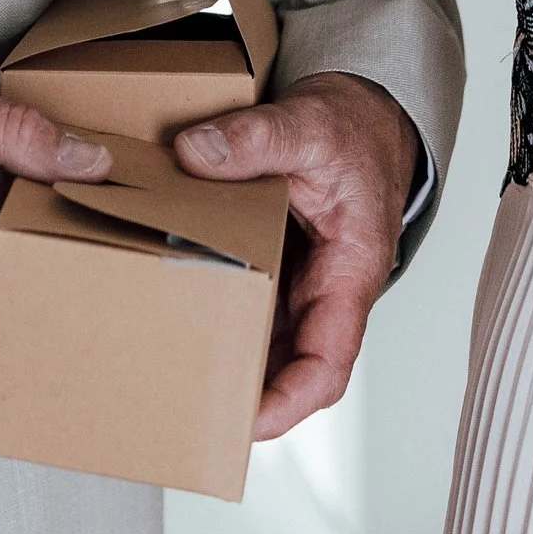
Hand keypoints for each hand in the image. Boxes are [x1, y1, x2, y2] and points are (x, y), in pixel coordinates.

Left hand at [173, 71, 419, 436]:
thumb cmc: (353, 128)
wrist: (364, 112)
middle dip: (243, 397)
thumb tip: (194, 154)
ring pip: (266, 342)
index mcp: (350, 271)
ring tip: (168, 377)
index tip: (245, 421)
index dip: (288, 402)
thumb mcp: (307, 124)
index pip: (328, 363)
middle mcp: (325, 289)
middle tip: (185, 409)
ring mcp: (299, 282)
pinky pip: (248, 305)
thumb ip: (255, 137)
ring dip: (225, 362)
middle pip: (289, 367)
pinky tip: (172, 316)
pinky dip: (216, 317)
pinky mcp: (276, 265)